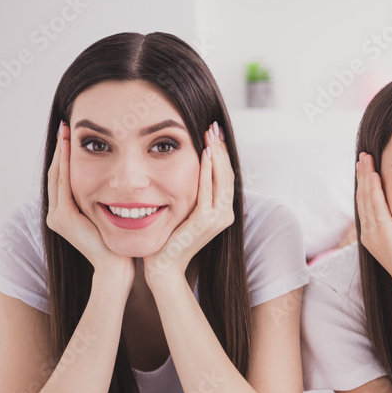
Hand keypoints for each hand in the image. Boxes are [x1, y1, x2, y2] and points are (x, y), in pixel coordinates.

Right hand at [46, 121, 133, 290]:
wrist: (117, 266)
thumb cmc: (121, 244)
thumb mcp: (109, 215)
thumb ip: (105, 199)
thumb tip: (115, 180)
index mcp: (65, 213)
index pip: (63, 177)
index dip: (65, 155)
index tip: (72, 133)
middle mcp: (56, 214)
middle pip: (56, 173)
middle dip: (61, 148)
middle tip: (65, 125)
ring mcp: (57, 216)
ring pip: (57, 176)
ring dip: (62, 152)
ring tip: (66, 131)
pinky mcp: (63, 218)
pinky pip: (64, 185)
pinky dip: (66, 165)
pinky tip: (72, 148)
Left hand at [145, 122, 234, 288]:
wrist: (163, 266)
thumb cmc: (168, 239)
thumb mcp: (183, 211)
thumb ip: (191, 194)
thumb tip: (186, 170)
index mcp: (222, 212)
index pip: (225, 176)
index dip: (221, 153)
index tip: (213, 133)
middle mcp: (225, 215)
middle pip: (228, 174)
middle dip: (221, 148)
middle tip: (213, 126)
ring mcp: (218, 219)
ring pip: (222, 178)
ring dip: (217, 154)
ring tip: (210, 134)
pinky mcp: (206, 221)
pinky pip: (208, 189)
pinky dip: (207, 170)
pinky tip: (204, 154)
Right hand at [356, 152, 391, 288]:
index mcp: (371, 234)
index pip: (366, 203)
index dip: (365, 184)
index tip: (367, 168)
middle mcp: (368, 232)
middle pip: (362, 197)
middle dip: (362, 175)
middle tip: (363, 157)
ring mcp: (373, 232)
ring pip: (365, 198)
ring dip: (365, 176)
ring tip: (365, 158)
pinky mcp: (382, 232)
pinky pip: (376, 205)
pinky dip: (373, 189)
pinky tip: (373, 175)